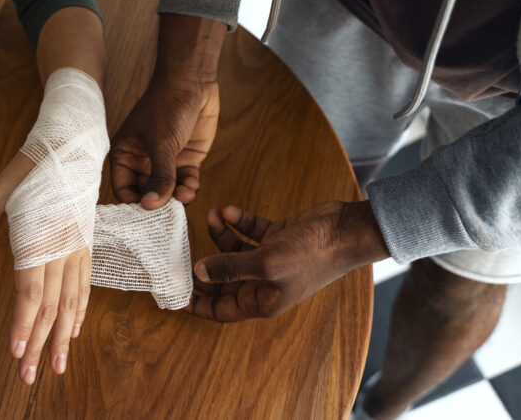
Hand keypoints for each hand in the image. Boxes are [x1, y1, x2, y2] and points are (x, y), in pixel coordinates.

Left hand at [0, 152, 90, 384]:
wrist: (70, 146)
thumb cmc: (29, 169)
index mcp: (37, 238)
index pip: (30, 292)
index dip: (23, 324)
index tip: (15, 352)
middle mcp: (61, 248)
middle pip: (51, 306)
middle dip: (40, 344)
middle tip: (29, 376)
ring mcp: (77, 247)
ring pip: (72, 301)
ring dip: (64, 336)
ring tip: (58, 366)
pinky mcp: (85, 243)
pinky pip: (85, 284)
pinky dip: (81, 310)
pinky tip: (75, 329)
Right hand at [110, 76, 218, 208]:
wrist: (192, 82)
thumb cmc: (166, 106)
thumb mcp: (161, 144)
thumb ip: (159, 177)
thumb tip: (151, 206)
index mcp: (125, 155)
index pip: (123, 190)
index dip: (134, 203)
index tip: (146, 214)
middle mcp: (143, 162)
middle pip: (146, 194)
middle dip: (158, 204)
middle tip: (167, 213)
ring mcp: (165, 162)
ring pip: (168, 191)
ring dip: (175, 198)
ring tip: (183, 197)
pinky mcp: (185, 160)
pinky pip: (185, 183)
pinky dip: (189, 189)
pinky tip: (191, 188)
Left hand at [185, 201, 388, 321]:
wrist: (345, 230)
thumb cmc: (312, 255)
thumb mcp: (265, 263)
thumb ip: (230, 267)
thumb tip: (198, 272)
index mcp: (262, 300)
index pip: (222, 309)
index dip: (199, 305)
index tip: (174, 297)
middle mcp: (264, 283)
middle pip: (223, 278)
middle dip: (204, 264)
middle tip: (181, 248)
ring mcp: (271, 259)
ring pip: (234, 250)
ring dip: (220, 234)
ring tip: (212, 215)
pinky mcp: (277, 237)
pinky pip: (249, 231)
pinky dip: (238, 221)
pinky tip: (230, 211)